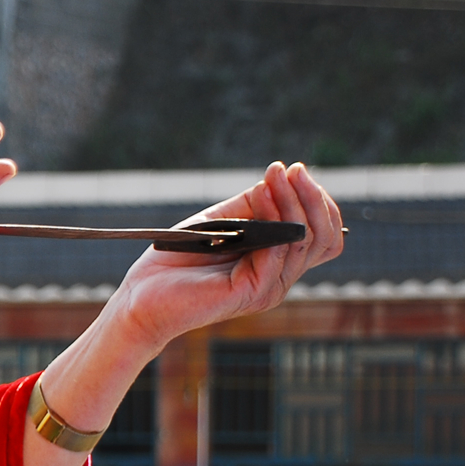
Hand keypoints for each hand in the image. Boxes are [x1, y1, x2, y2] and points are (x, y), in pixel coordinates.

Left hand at [108, 162, 343, 354]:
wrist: (141, 295)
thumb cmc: (178, 259)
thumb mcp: (220, 221)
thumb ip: (252, 204)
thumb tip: (281, 177)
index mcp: (277, 263)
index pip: (323, 235)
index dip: (317, 202)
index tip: (294, 170)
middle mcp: (279, 278)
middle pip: (323, 237)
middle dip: (312, 197)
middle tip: (292, 170)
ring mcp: (268, 287)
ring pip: (303, 241)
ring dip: (291, 202)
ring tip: (274, 176)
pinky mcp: (250, 292)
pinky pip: (276, 253)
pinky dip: (273, 218)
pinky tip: (261, 196)